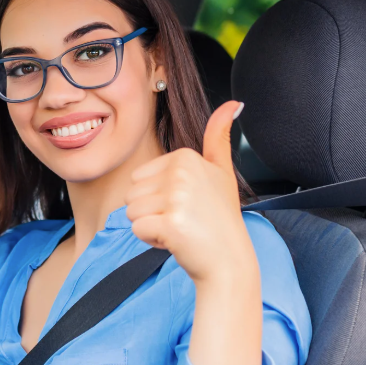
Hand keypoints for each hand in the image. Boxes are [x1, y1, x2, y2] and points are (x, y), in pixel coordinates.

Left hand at [126, 101, 254, 285]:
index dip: (158, 196)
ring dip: (150, 226)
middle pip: (131, 193)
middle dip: (151, 212)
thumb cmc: (220, 218)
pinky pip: (137, 230)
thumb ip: (219, 136)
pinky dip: (151, 240)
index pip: (140, 177)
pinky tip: (176, 241)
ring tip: (180, 229)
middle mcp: (181, 173)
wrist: (229, 261)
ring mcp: (176, 198)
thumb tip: (234, 103)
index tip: (186, 204)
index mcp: (186, 157)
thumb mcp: (221, 171)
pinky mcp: (169, 223)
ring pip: (131, 212)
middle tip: (182, 219)